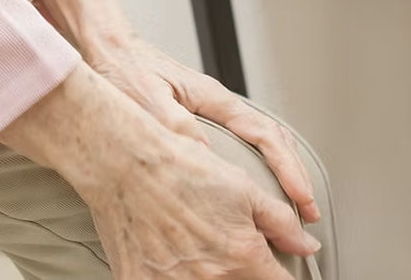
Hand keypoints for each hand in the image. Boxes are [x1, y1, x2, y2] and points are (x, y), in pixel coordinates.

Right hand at [0, 64, 320, 278]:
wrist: (122, 161)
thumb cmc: (178, 166)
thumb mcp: (242, 187)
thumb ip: (281, 222)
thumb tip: (307, 246)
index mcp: (242, 257)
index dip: (282, 276)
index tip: (279, 270)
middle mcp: (209, 277)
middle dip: (241, 272)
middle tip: (224, 247)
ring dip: (206, 274)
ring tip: (195, 249)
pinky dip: (169, 276)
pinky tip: (167, 259)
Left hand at [35, 0, 319, 224]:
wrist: (105, 47)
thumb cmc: (123, 67)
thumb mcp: (147, 98)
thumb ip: (174, 124)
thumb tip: (203, 156)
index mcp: (210, 97)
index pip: (263, 134)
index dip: (286, 168)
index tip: (301, 197)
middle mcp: (214, 103)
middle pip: (270, 140)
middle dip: (292, 176)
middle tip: (306, 211)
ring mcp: (206, 110)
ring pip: (255, 142)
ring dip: (275, 173)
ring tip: (285, 207)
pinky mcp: (193, 118)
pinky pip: (234, 143)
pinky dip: (250, 166)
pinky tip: (245, 188)